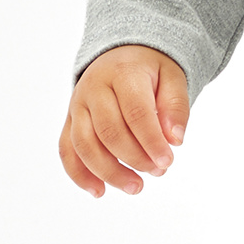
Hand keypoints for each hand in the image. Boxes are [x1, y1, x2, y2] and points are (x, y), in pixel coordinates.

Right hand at [59, 44, 189, 197]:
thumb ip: (176, 105)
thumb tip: (175, 139)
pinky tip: (99, 191)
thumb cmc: (151, 68)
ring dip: (108, 172)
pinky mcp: (69, 120)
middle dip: (134, 158)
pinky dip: (79, 174)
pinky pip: (67, 150)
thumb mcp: (173, 76)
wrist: (122, 53)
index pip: (136, 113)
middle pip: (109, 131)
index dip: (151, 141)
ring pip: (84, 144)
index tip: (167, 161)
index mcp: (123, 73)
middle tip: (158, 172)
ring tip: (135, 187)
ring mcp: (77, 104)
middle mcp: (94, 88)